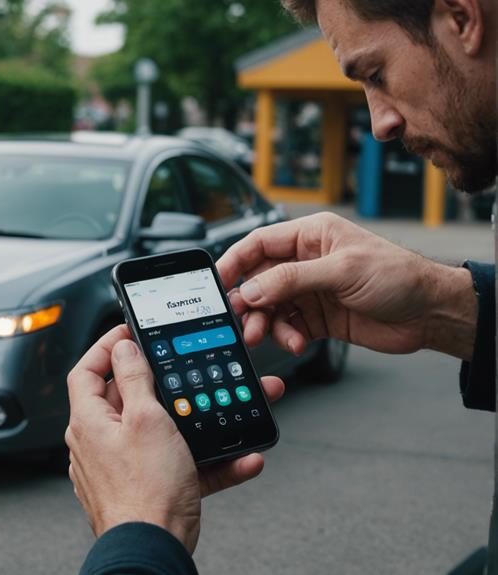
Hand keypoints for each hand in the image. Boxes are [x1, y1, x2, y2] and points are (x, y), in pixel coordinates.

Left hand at [65, 325, 284, 551]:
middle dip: (165, 384)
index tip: (129, 333)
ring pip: (163, 433)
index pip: (86, 370)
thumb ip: (134, 380)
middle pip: (129, 399)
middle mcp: (100, 443)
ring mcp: (123, 467)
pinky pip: (181, 466)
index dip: (106, 347)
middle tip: (185, 371)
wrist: (154, 548)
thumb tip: (125, 349)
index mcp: (90, 421)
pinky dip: (209, 461)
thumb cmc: (145, 490)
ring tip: (226, 413)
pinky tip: (241, 459)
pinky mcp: (148, 488)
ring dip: (197, 424)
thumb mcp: (146, 420)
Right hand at [217, 212, 476, 360]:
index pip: (258, 244)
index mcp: (310, 236)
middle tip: (242, 322)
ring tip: (265, 337)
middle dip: (248, 302)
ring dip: (265, 324)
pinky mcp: (317, 318)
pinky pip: (287, 327)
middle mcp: (306, 261)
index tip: (216, 282)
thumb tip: (250, 290)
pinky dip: (285, 337)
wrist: (430, 314)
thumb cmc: (398, 277)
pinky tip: (295, 342)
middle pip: (258, 280)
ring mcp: (310, 291)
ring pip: (269, 307)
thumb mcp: (341, 271)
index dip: (234, 262)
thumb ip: (291, 280)